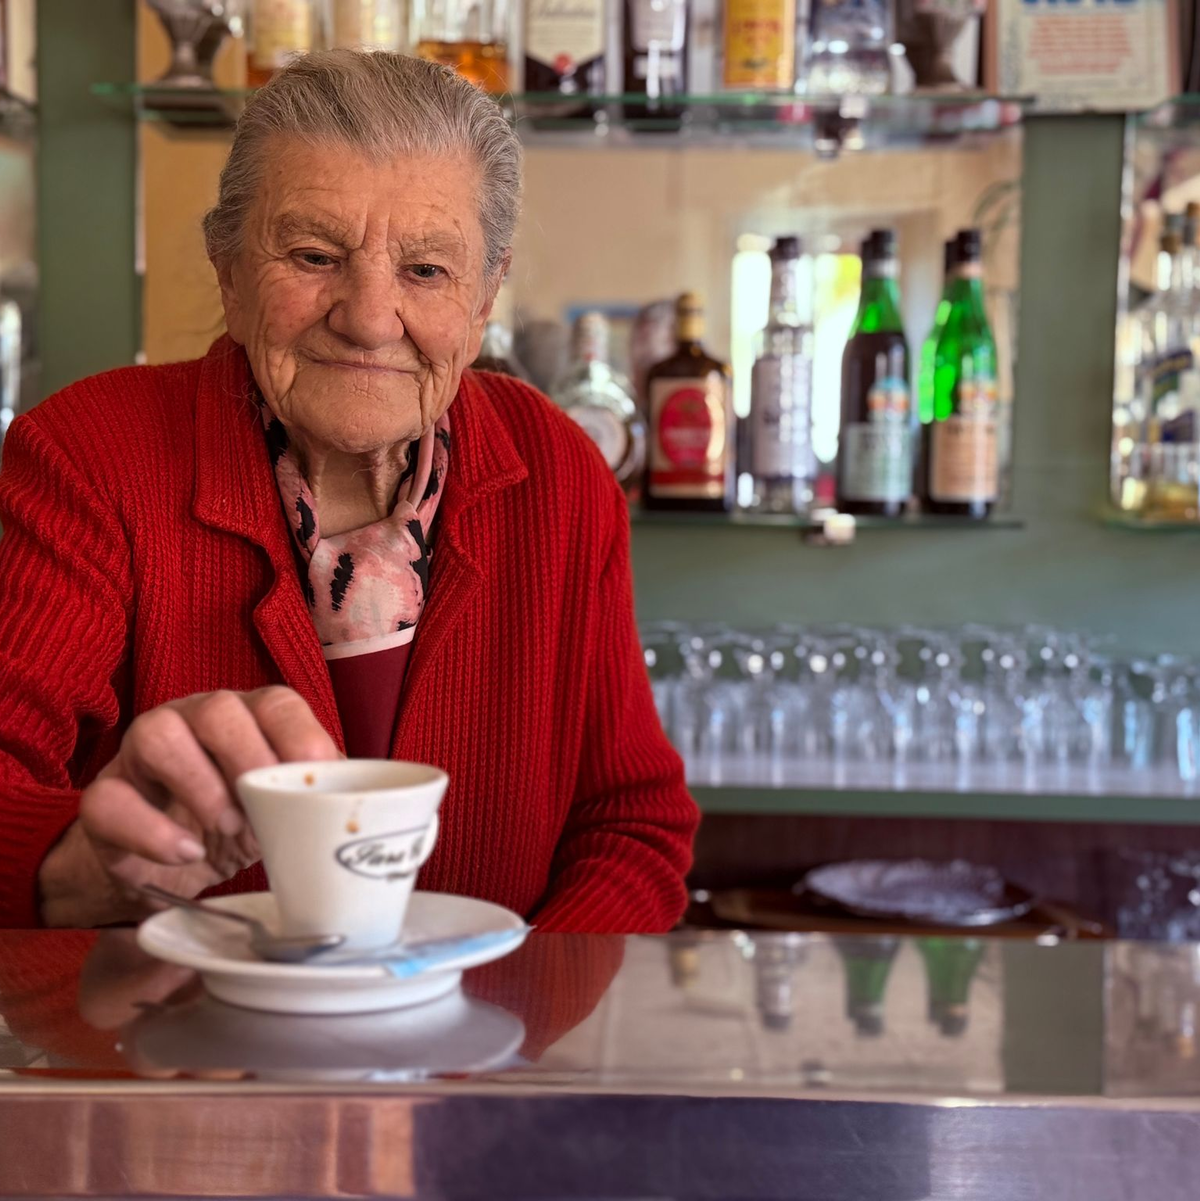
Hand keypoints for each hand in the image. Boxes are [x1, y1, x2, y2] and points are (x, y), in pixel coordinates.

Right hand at [39, 687, 339, 926]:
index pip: (278, 703)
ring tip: (228, 828)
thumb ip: (324, 799)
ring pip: (156, 733)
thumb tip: (384, 812)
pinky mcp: (106, 797)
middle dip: (248, 756)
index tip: (318, 775)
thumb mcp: (287, 810)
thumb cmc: (245, 821)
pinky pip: (108, 799)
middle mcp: (194, 720)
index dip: (300, 736)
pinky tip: (186, 854)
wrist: (173, 863)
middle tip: (264, 808)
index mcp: (250, 718)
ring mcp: (143, 754)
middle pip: (218, 708)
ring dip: (199, 783)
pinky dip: (150, 830)